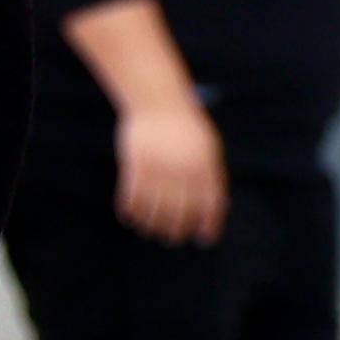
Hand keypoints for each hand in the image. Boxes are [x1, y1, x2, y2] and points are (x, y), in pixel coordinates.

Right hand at [114, 97, 228, 245]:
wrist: (158, 100)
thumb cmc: (184, 125)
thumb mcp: (206, 146)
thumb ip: (208, 173)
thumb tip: (208, 206)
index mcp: (205, 166)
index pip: (210, 204)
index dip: (208, 224)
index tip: (204, 239)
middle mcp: (183, 169)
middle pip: (181, 210)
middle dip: (177, 229)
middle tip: (171, 239)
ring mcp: (159, 166)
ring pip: (155, 206)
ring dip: (151, 223)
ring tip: (148, 231)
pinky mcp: (136, 163)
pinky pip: (132, 194)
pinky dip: (129, 208)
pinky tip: (128, 217)